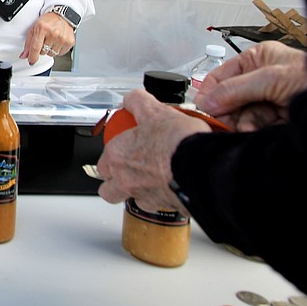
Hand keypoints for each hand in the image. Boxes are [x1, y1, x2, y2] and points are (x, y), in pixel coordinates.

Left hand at [20, 12, 74, 64]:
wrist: (62, 16)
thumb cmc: (48, 21)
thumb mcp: (34, 29)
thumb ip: (28, 43)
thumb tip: (24, 55)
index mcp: (42, 28)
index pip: (36, 47)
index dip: (32, 57)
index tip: (31, 61)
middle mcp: (53, 33)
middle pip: (43, 52)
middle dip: (41, 49)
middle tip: (44, 40)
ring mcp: (62, 38)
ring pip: (52, 54)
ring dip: (50, 50)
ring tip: (51, 40)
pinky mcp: (70, 42)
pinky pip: (60, 54)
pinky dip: (58, 50)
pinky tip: (57, 42)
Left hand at [95, 89, 210, 213]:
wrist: (203, 167)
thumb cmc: (176, 142)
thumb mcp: (155, 111)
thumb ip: (139, 103)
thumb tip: (133, 98)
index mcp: (117, 155)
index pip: (102, 162)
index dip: (111, 158)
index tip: (122, 151)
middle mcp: (125, 179)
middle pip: (109, 189)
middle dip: (116, 183)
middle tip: (130, 172)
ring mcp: (145, 197)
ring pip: (133, 200)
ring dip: (140, 193)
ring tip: (154, 180)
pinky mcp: (167, 207)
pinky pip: (160, 207)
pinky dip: (165, 198)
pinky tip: (174, 186)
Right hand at [195, 41, 306, 131]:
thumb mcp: (270, 79)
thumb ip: (235, 89)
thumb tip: (208, 100)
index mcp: (259, 59)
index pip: (221, 75)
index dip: (209, 92)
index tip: (201, 108)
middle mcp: (263, 78)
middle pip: (230, 97)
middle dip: (227, 111)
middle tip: (221, 122)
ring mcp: (271, 100)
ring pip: (242, 114)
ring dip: (241, 123)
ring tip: (245, 128)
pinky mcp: (278, 119)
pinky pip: (255, 126)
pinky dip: (253, 131)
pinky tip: (256, 131)